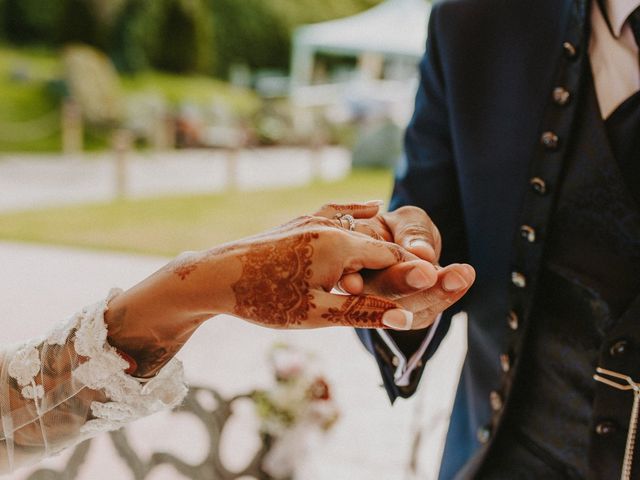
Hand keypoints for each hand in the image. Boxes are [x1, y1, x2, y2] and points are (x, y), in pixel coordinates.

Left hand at [158, 214, 423, 329]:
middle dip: (403, 262)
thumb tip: (405, 319)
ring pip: (361, 228)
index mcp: (340, 245)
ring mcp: (314, 220)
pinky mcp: (300, 221)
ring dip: (383, 244)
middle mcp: (331, 226)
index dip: (417, 271)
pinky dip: (359, 214)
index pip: (393, 256)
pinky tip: (373, 208)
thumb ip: (364, 311)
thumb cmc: (265, 299)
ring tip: (405, 258)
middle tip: (427, 278)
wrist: (214, 276)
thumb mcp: (318, 313)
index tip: (442, 281)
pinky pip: (340, 214)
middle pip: (380, 242)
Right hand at [314, 202, 474, 328]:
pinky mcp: (401, 319)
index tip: (399, 268)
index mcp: (348, 256)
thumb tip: (421, 252)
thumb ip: (411, 232)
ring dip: (433, 293)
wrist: (411, 250)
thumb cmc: (402, 229)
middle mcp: (355, 286)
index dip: (369, 268)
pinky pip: (420, 315)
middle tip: (430, 273)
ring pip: (401, 309)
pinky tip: (464, 279)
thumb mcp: (406, 219)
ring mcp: (377, 308)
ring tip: (462, 274)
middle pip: (375, 291)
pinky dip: (444, 297)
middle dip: (404, 282)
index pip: (358, 264)